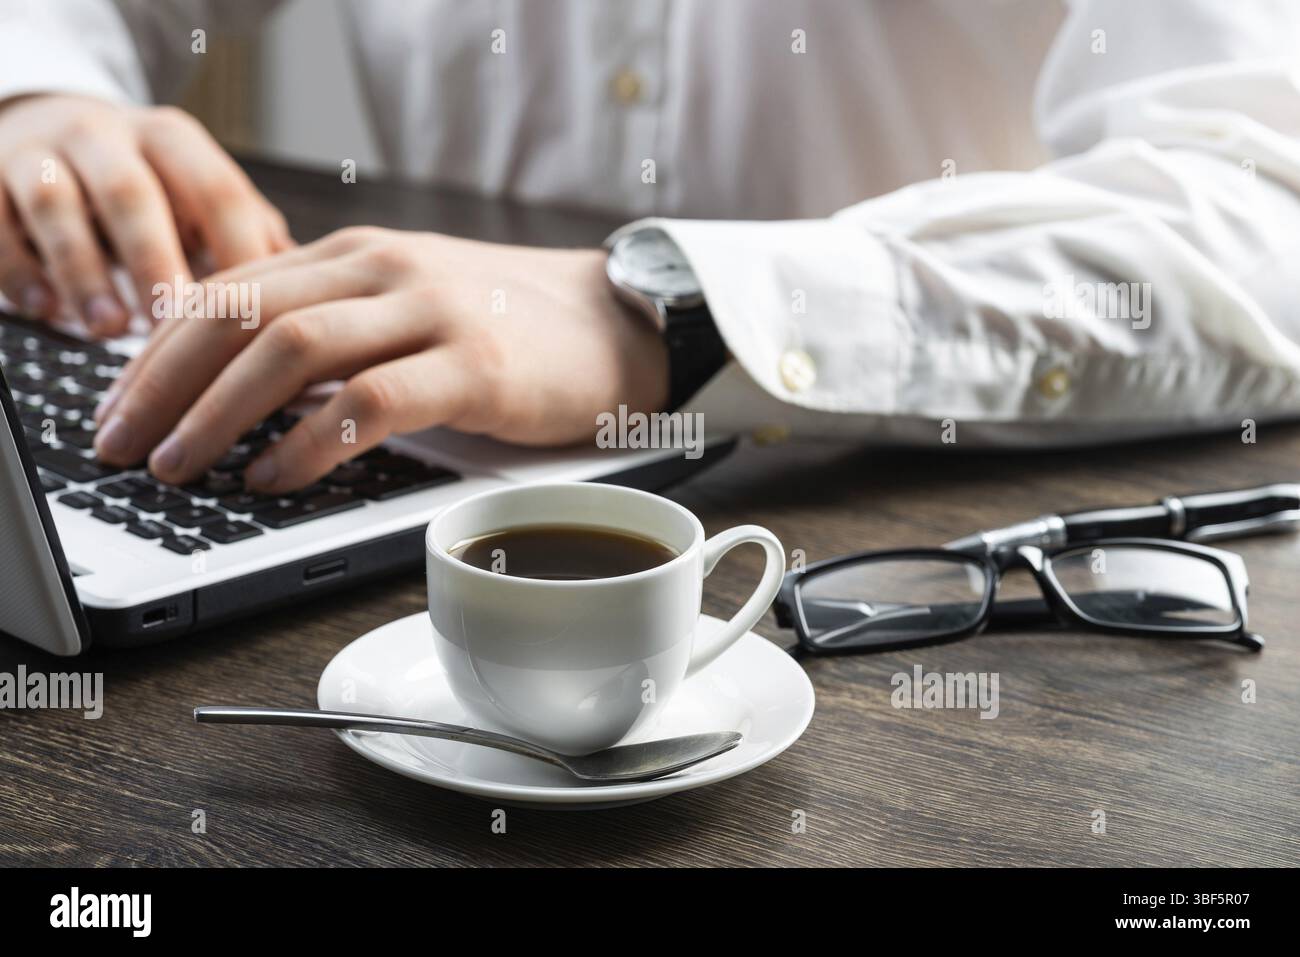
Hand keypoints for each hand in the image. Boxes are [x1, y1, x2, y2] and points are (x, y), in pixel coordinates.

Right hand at [0, 94, 290, 334]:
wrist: (43, 127)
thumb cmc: (146, 184)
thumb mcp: (198, 194)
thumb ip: (250, 235)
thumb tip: (315, 297)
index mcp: (173, 141)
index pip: (216, 191)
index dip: (238, 252)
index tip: (257, 314)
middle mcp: (106, 137)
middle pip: (134, 195)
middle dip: (157, 263)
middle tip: (178, 326)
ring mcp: (39, 154)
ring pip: (56, 205)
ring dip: (85, 272)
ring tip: (111, 330)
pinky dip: (20, 270)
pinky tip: (45, 314)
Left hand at [93, 227, 668, 491]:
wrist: (617, 324)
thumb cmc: (506, 329)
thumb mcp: (403, 309)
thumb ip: (330, 327)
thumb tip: (236, 387)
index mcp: (354, 254)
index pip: (226, 290)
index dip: (158, 353)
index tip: (123, 409)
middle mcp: (382, 267)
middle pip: (240, 315)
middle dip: (166, 387)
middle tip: (128, 448)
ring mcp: (431, 311)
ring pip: (293, 350)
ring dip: (222, 415)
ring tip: (186, 467)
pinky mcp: (476, 364)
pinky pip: (371, 400)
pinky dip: (311, 443)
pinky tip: (278, 477)